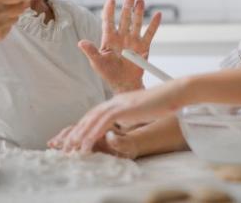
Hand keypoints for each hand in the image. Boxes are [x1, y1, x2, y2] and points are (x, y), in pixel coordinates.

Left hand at [47, 79, 187, 152]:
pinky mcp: (125, 107)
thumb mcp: (142, 110)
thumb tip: (125, 123)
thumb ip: (131, 115)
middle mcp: (116, 100)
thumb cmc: (162, 103)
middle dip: (77, 131)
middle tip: (67, 145)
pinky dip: (94, 132)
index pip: (96, 113)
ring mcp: (120, 103)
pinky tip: (87, 142)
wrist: (173, 93)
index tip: (76, 138)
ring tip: (72, 147)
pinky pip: (104, 121)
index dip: (84, 125)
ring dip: (81, 134)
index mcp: (119, 101)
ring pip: (93, 118)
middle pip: (91, 115)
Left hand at [78, 0, 160, 92]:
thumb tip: (80, 42)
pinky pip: (149, 34)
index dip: (109, 10)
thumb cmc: (108, 73)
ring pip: (136, 23)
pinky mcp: (143, 47)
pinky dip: (154, 24)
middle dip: (127, 6)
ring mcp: (133, 41)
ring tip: (141, 1)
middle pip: (124, 18)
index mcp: (109, 39)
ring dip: (138, 12)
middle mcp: (122, 37)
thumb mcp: (97, 62)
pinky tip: (157, 14)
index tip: (111, 0)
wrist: (124, 83)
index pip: (108, 21)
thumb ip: (91, 51)